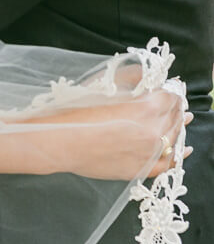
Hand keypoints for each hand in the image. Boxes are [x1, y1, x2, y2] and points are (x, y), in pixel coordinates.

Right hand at [45, 89, 191, 180]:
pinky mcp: (141, 168)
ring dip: (179, 125)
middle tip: (175, 100)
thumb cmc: (79, 110)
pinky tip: (182, 148)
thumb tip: (151, 75)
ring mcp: (149, 153)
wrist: (61, 140)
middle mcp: (153, 131)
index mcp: (147, 107)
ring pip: (174, 137)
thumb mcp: (106, 84)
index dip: (172, 89)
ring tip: (181, 118)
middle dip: (177, 106)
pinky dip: (178, 155)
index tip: (171, 86)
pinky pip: (168, 163)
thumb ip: (133, 76)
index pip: (171, 96)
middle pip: (176, 116)